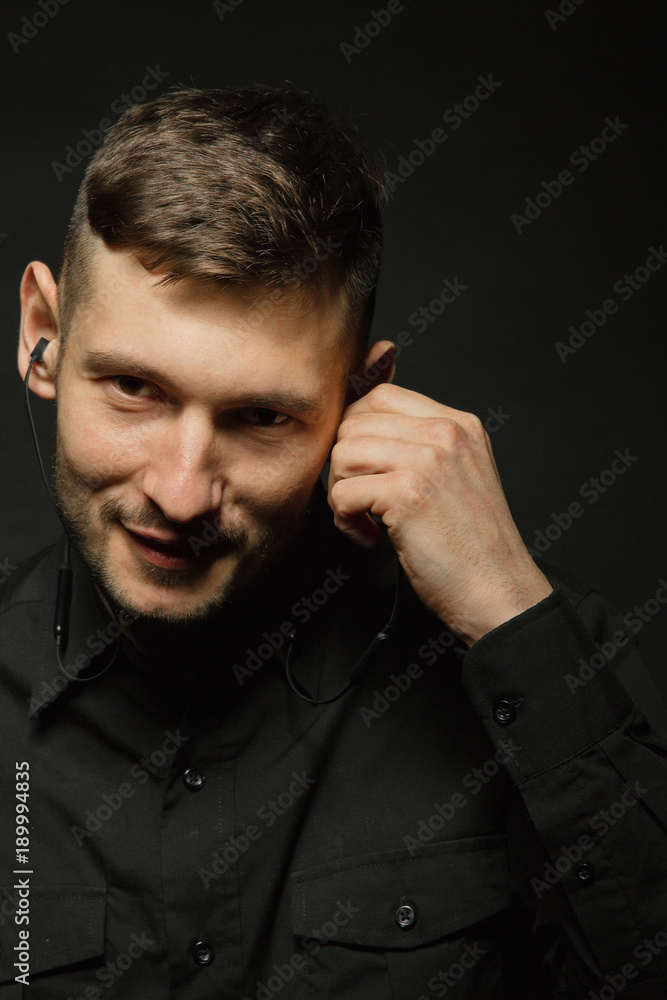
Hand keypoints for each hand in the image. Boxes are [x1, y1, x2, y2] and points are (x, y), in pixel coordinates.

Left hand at [327, 378, 551, 645]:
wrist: (500, 592)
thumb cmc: (474, 547)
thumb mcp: (459, 476)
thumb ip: (423, 447)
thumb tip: (362, 433)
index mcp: (459, 425)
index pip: (381, 397)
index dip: (357, 433)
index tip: (363, 469)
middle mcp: (446, 433)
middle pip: (354, 424)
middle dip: (346, 467)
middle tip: (363, 501)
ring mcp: (427, 460)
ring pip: (342, 454)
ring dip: (342, 493)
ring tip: (367, 520)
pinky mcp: (407, 493)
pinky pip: (342, 493)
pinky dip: (345, 523)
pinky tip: (372, 539)